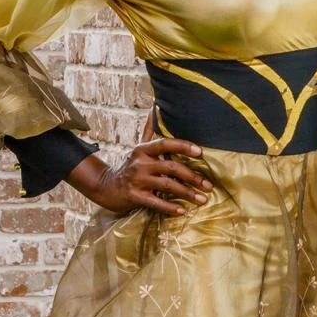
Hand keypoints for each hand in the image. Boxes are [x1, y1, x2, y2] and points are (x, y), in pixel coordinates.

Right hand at [68, 137, 212, 216]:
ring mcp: (137, 180)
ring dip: (187, 193)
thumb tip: (155, 106)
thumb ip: (148, 130)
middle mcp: (140, 163)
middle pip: (171, 167)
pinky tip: (183, 211)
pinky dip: (170, 208)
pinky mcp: (135, 196)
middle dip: (192, 176)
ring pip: (167, 185)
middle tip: (209, 185)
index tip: (200, 152)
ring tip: (202, 200)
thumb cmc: (130, 167)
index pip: (165, 143)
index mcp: (144, 149)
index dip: (183, 146)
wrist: (107, 187)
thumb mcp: (138, 148)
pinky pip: (156, 202)